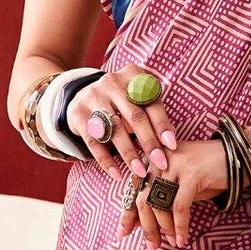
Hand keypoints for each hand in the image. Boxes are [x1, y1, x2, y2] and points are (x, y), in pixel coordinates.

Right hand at [69, 69, 180, 183]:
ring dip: (129, 154)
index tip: (172, 146)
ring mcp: (93, 97)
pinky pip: (94, 142)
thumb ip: (154, 113)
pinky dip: (106, 160)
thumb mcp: (138, 98)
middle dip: (149, 142)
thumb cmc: (122, 100)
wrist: (83, 94)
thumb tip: (171, 142)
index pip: (151, 103)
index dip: (162, 125)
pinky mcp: (78, 114)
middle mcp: (112, 82)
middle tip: (160, 163)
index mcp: (133, 75)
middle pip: (134, 116)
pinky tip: (117, 174)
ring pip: (114, 130)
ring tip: (140, 172)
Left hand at [120, 136, 228, 249]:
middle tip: (152, 247)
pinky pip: (179, 206)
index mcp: (154, 158)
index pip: (135, 189)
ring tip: (170, 244)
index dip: (128, 213)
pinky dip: (179, 226)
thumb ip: (162, 198)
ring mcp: (175, 163)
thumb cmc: (210, 173)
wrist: (241, 155)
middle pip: (143, 197)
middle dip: (146, 226)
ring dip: (163, 228)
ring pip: (159, 203)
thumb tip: (140, 224)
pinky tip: (182, 239)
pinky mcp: (191, 173)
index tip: (123, 234)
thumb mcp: (181, 185)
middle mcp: (160, 158)